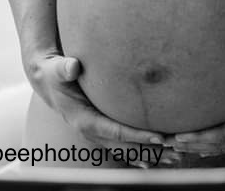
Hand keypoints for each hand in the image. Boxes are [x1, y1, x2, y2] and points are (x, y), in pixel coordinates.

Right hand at [28, 53, 176, 162]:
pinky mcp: (101, 130)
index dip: (137, 135)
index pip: (115, 131)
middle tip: (175, 149)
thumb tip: (73, 66)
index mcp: (83, 120)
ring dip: (148, 153)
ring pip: (125, 149)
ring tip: (174, 156)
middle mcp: (91, 132)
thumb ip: (65, 68)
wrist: (49, 83)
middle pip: (125, 145)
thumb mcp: (57, 70)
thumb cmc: (55, 74)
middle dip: (149, 148)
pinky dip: (139, 151)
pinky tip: (156, 157)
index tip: (159, 137)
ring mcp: (97, 134)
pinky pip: (122, 145)